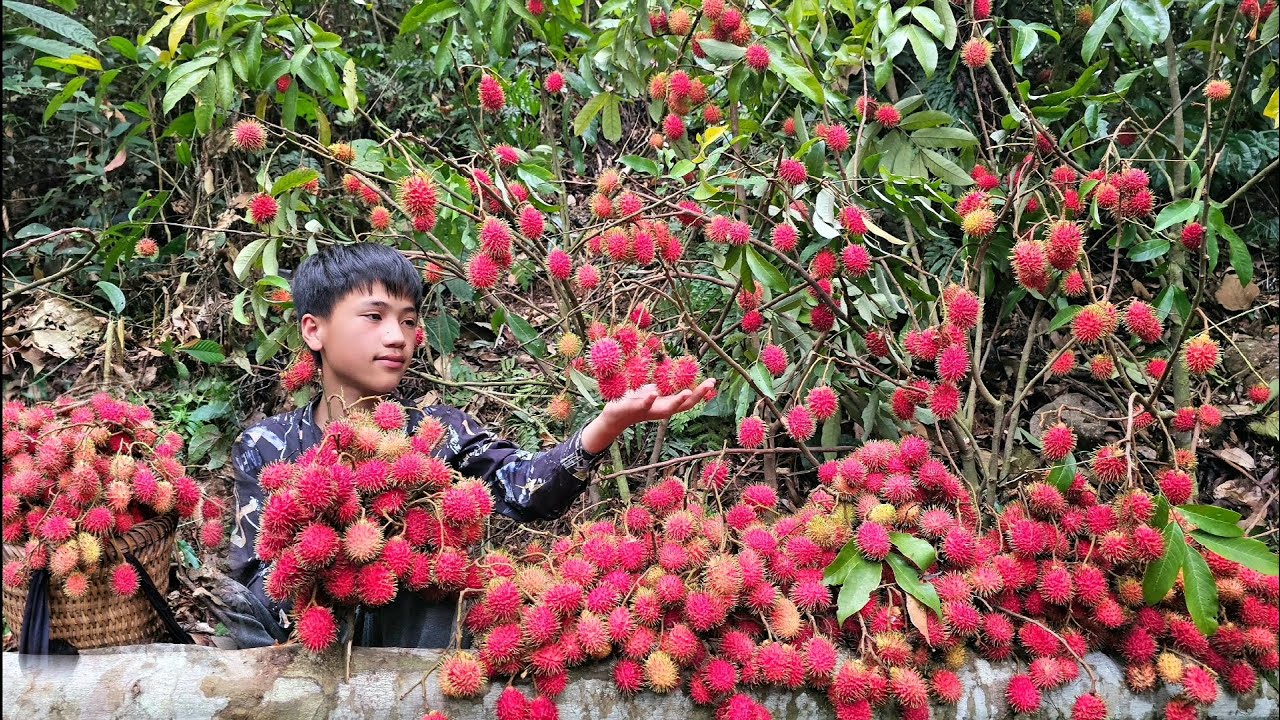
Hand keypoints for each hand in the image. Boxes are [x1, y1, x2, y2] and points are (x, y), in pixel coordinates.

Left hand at [580, 378, 717, 454]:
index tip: (713, 381)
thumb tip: (674, 369)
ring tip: (688, 392)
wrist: (615, 416)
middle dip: (698, 395)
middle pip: (684, 405)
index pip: (689, 399)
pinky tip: (654, 394)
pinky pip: (644, 406)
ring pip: (667, 409)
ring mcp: (650, 411)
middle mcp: (662, 410)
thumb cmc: (635, 400)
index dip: (702, 392)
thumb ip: (663, 383)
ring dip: (678, 401)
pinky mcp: (635, 409)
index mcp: (667, 404)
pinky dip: (649, 400)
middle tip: (710, 384)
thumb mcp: (652, 390)